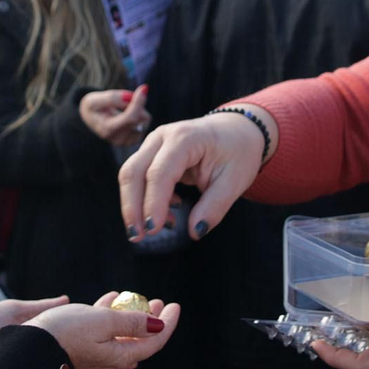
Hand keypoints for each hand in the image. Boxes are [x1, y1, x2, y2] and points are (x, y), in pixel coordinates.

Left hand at [0, 296, 133, 368]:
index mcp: (43, 337)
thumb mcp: (14, 311)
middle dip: (115, 355)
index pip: (81, 333)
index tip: (126, 322)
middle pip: (89, 358)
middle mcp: (46, 357)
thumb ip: (41, 308)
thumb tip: (67, 300)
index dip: (104, 330)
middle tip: (139, 350)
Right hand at [26, 292, 179, 368]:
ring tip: (132, 296)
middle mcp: (111, 361)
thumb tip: (158, 326)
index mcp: (120, 356)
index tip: (174, 304)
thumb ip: (132, 323)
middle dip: (152, 319)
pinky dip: (111, 316)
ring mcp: (96, 357)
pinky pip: (103, 333)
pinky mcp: (81, 350)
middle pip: (140, 339)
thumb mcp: (103, 321)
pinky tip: (108, 300)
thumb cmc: (63, 333)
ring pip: (121, 335)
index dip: (168, 322)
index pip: (154, 340)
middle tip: (159, 301)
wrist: (25, 347)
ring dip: (130, 315)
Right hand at [79, 84, 149, 145]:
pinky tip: (128, 114)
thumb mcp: (95, 99)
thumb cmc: (93, 107)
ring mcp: (127, 141)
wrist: (92, 119)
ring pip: (144, 120)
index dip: (138, 102)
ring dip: (138, 109)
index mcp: (107, 130)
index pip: (129, 118)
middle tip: (128, 96)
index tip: (142, 88)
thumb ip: (112, 98)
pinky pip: (145, 123)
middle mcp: (118, 139)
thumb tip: (131, 97)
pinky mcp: (134, 140)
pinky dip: (140, 115)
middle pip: (138, 118)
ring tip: (124, 107)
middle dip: (137, 103)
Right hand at [118, 109, 270, 241]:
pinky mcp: (151, 154)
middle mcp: (163, 137)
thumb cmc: (237, 152)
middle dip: (132, 207)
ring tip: (153, 231)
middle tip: (137, 237)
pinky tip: (167, 215)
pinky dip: (146, 200)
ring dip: (134, 206)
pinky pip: (139, 178)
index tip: (152, 231)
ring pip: (130, 175)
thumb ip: (215, 206)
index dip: (153, 203)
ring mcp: (154, 143)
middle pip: (134, 171)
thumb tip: (196, 232)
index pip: (159, 173)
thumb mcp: (235, 181)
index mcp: (185, 138)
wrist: (236, 131)